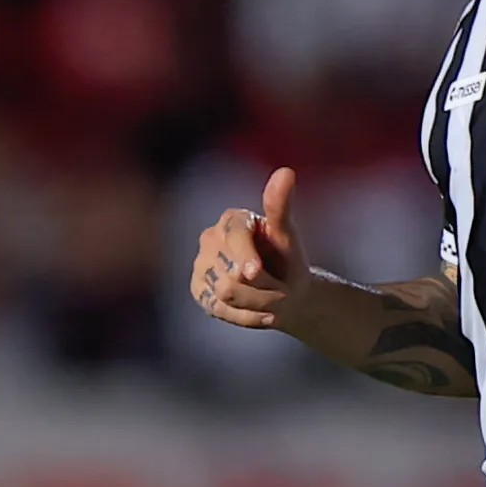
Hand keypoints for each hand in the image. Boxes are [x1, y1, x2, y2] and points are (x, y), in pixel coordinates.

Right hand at [190, 167, 315, 331]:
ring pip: (226, 292)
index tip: (256, 271)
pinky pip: (219, 308)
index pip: (233, 236)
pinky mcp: (197, 289)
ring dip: (257, 301)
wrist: (285, 292)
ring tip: (270, 299)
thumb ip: (281, 206)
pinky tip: (257, 310)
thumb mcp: (287, 235)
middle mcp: (210, 239)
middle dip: (262, 285)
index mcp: (231, 220)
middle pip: (230, 271)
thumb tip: (285, 172)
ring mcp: (201, 265)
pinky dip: (245, 315)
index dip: (246, 257)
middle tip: (279, 287)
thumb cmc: (287, 261)